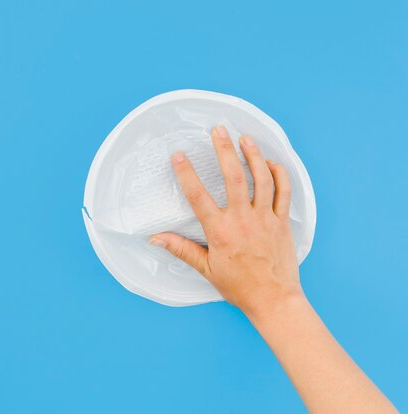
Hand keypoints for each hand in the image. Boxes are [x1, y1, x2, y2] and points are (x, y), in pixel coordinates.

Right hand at [149, 125, 302, 315]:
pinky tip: (271, 162)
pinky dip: (279, 174)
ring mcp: (265, 219)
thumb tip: (156, 238)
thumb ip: (181, 249)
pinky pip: (284, 192)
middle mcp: (243, 220)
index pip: (198, 196)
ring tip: (245, 138)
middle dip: (224, 150)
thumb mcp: (206, 269)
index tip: (178, 155)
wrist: (274, 299)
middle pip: (233, 177)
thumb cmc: (239, 286)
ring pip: (261, 179)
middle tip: (218, 130)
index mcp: (220, 231)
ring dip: (253, 155)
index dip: (186, 173)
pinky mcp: (282, 222)